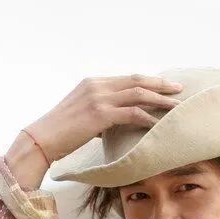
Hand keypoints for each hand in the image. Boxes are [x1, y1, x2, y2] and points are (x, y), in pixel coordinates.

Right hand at [24, 73, 183, 163]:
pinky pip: (132, 113)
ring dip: (160, 99)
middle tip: (178, 89)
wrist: (41, 139)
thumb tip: (115, 125)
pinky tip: (159, 124)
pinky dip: (148, 117)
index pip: (127, 79)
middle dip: (160, 84)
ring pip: (138, 94)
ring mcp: (99, 98)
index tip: (163, 86)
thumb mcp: (82, 117)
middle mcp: (97, 85)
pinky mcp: (100, 114)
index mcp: (93, 83)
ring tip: (176, 106)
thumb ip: (100, 115)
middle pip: (137, 80)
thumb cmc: (60, 134)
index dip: (147, 81)